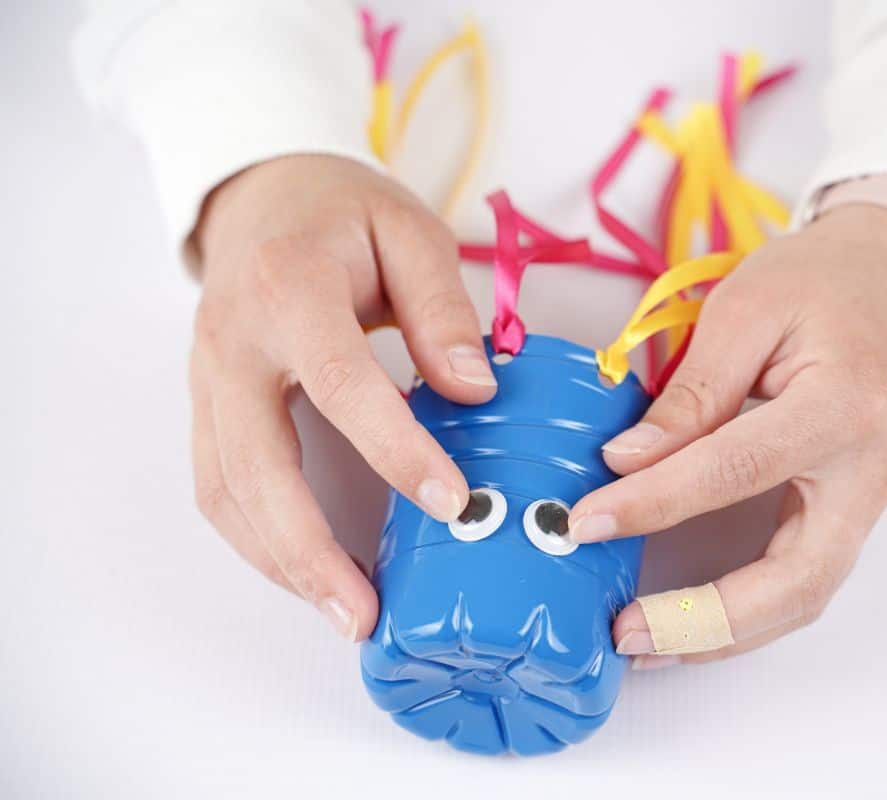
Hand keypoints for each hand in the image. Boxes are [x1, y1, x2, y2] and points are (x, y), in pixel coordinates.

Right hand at [190, 155, 494, 640]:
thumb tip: (473, 393)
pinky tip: (311, 573)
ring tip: (345, 612)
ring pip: (226, 491)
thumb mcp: (408, 231)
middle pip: (256, 465)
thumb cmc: (342, 212)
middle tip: (365, 613)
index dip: (394, 449)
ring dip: (279, 563)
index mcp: (287, 288)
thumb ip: (441, 309)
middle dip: (308, 549)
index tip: (452, 502)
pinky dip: (261, 542)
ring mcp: (207, 379)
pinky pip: (220, 487)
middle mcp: (232, 343)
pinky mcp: (206, 406)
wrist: (260, 195)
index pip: (340, 382)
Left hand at [568, 205, 886, 667]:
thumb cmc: (823, 277)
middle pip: (798, 579)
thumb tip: (626, 462)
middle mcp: (874, 467)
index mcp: (845, 403)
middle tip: (627, 634)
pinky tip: (690, 613)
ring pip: (807, 595)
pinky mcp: (859, 505)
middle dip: (705, 620)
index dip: (655, 502)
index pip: (736, 470)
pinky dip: (747, 606)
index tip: (585, 522)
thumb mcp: (746, 308)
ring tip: (648, 640)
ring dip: (725, 630)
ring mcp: (874, 494)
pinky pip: (805, 575)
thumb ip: (691, 392)